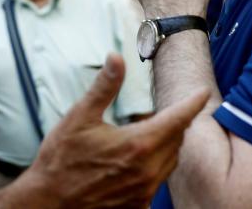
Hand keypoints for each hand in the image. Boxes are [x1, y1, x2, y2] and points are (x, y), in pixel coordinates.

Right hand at [12, 53, 208, 208]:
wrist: (48, 201)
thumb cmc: (61, 159)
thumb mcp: (80, 116)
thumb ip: (104, 87)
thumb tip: (116, 57)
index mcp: (138, 144)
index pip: (178, 119)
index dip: (192, 103)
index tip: (202, 92)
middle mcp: (147, 170)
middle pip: (177, 140)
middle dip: (176, 122)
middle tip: (165, 110)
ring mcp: (144, 191)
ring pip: (170, 161)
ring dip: (167, 144)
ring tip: (150, 132)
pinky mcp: (138, 205)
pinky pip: (158, 180)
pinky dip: (155, 165)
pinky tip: (137, 160)